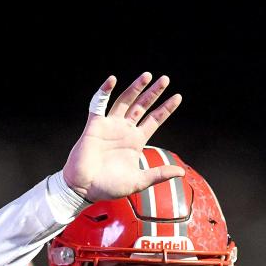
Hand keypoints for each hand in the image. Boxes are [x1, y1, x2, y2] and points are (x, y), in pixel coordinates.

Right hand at [62, 73, 184, 202]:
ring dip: (135, 88)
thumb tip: (181, 172)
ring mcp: (110, 126)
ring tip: (147, 76)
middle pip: (142, 106)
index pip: (154, 120)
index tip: (178, 97)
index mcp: (136, 141)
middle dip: (153, 93)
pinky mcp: (94, 125)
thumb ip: (159, 174)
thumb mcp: (139, 181)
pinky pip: (99, 105)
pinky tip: (112, 80)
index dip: (165, 109)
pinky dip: (104, 92)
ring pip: (125, 101)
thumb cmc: (109, 187)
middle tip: (165, 79)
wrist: (85, 189)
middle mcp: (124, 130)